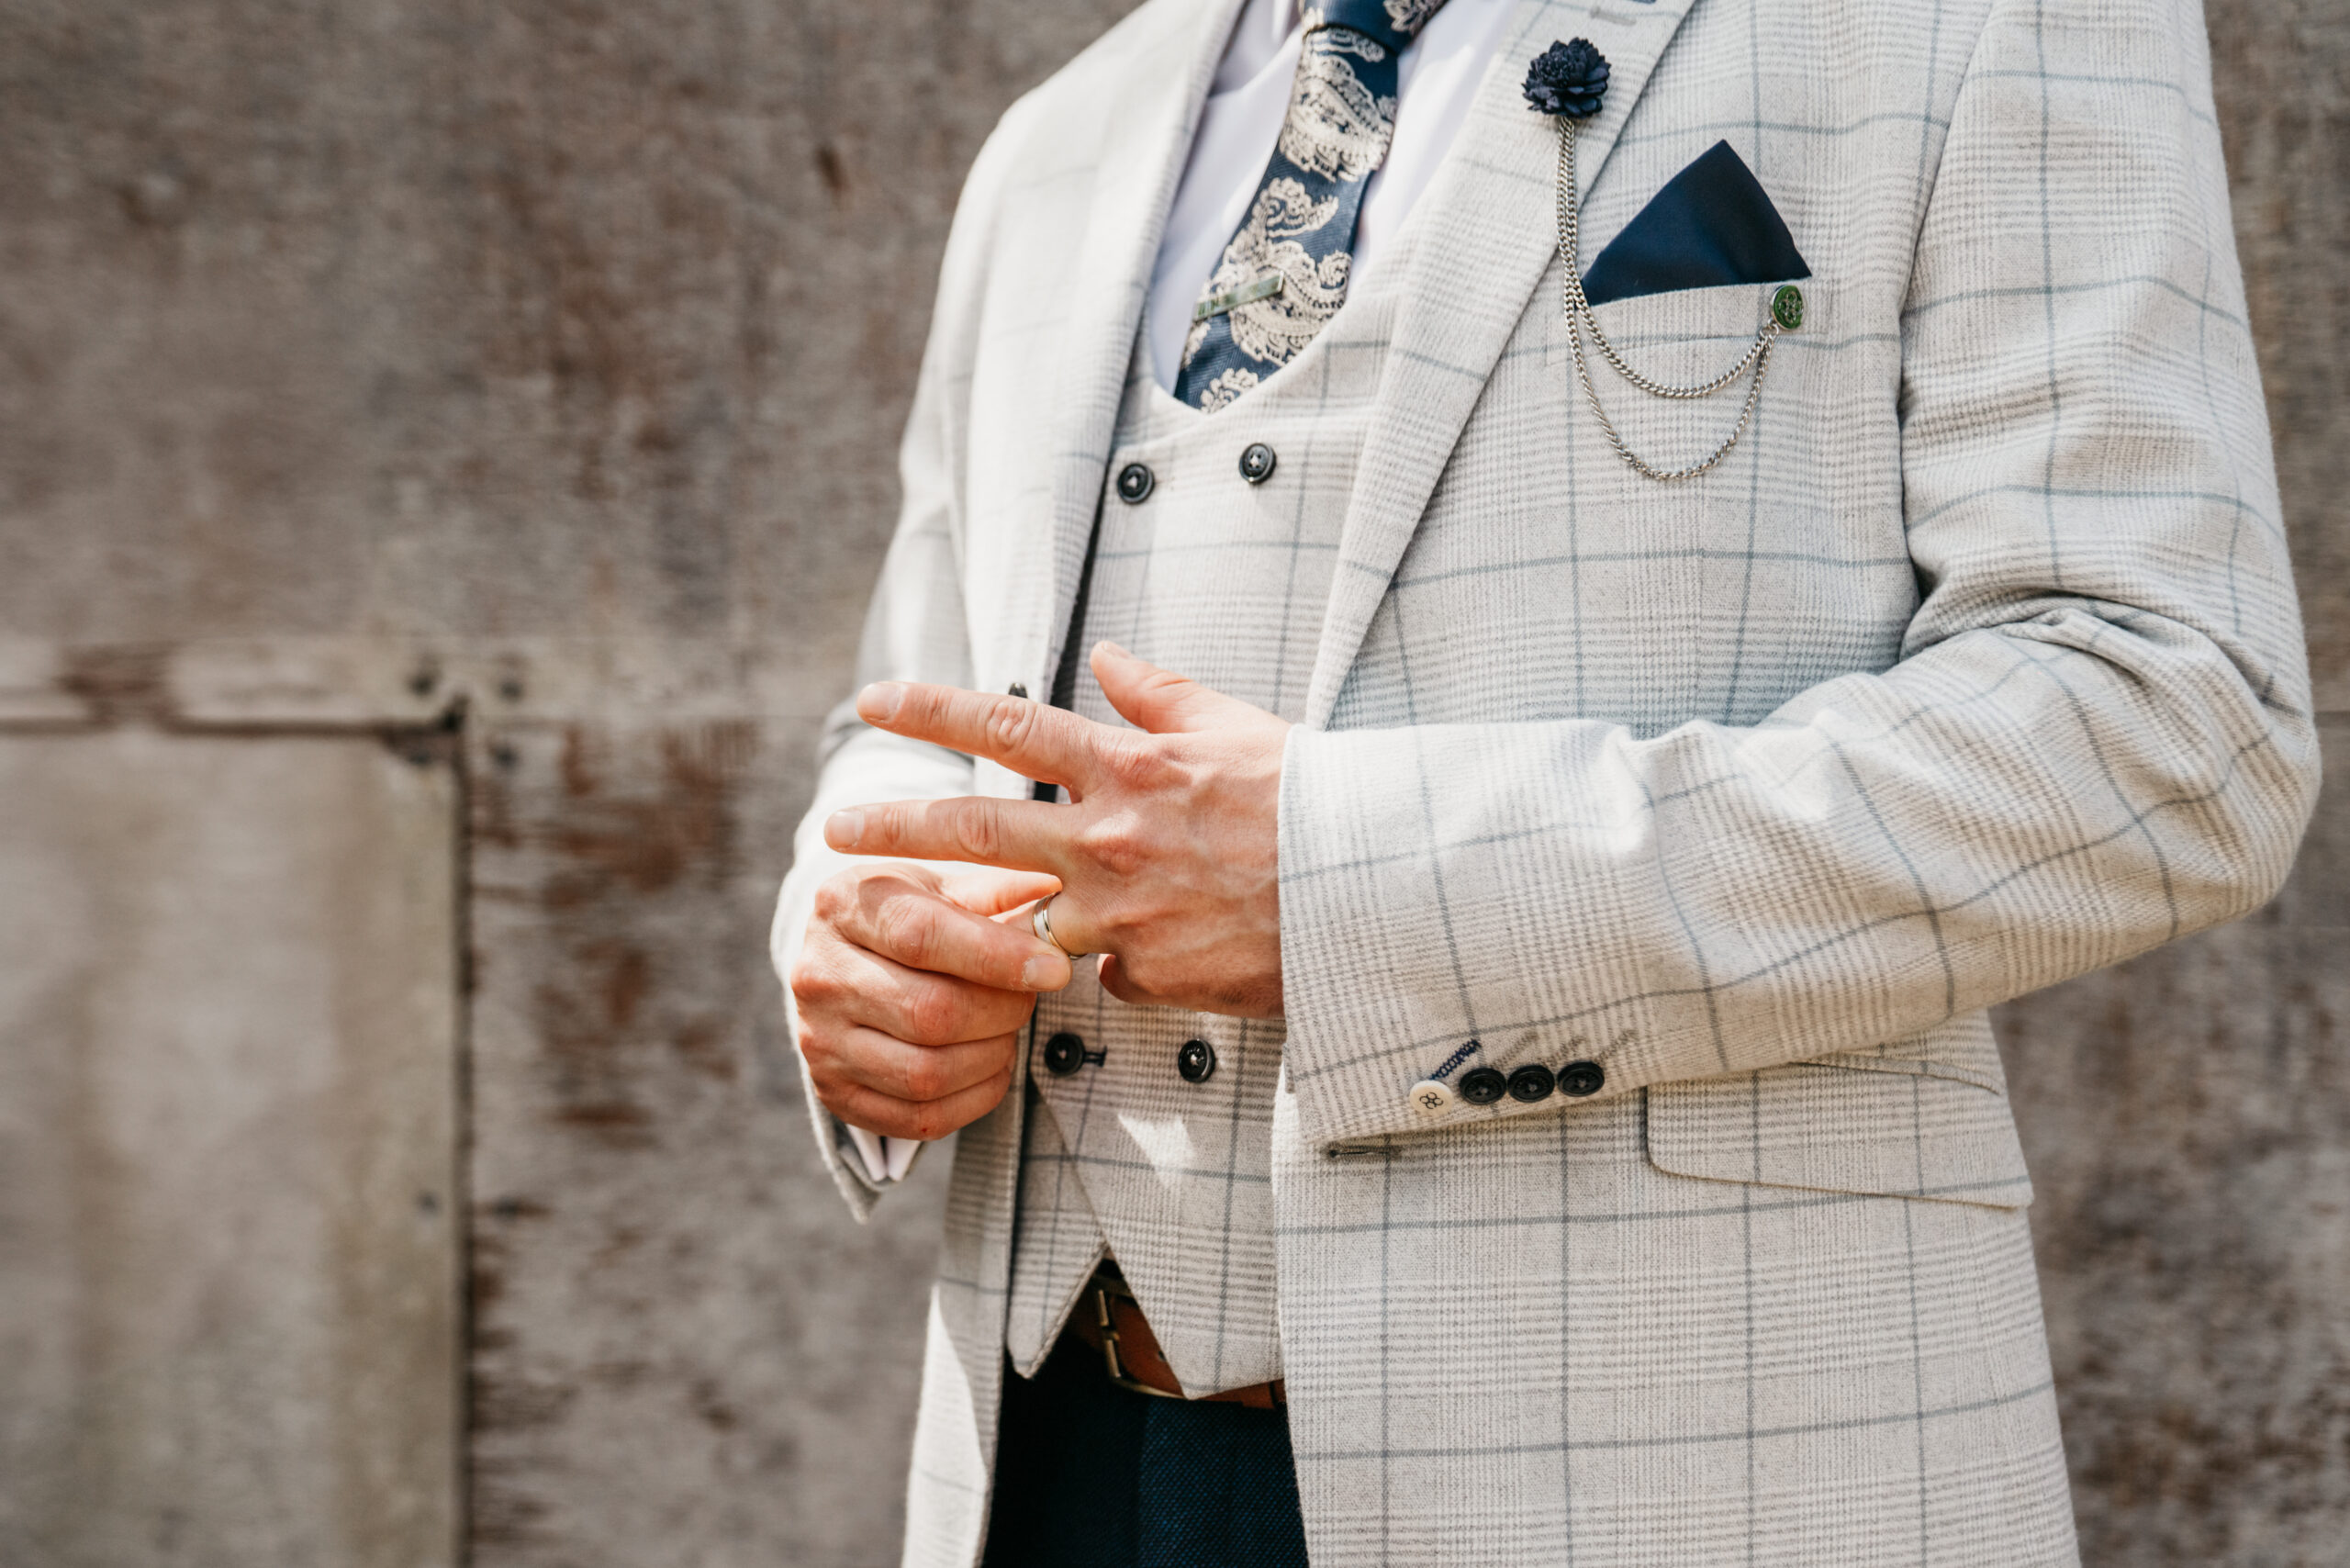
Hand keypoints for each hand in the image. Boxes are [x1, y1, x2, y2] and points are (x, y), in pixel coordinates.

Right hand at [789, 861, 1068, 1139]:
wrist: (846, 964)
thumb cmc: (908, 915)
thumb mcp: (942, 884)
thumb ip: (997, 888)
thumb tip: (1058, 888)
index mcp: (843, 906)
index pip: (922, 936)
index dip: (997, 957)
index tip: (1054, 968)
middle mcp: (818, 975)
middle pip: (928, 1012)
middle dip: (1001, 1012)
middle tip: (1030, 998)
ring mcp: (819, 1041)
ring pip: (925, 1073)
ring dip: (991, 1056)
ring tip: (1008, 1030)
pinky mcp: (834, 1093)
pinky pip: (918, 1119)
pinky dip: (974, 1098)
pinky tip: (990, 1065)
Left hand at [824, 643, 1291, 1016]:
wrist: (1370, 893)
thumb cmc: (1313, 800)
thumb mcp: (1237, 727)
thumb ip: (1161, 694)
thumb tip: (1108, 654)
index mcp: (1126, 767)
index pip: (1007, 728)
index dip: (932, 710)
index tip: (876, 701)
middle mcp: (1107, 839)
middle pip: (974, 834)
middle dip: (893, 831)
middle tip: (833, 836)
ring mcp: (1121, 913)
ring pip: (1029, 925)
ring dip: (1010, 925)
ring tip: (977, 927)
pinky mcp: (1148, 974)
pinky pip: (1107, 974)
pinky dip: (1119, 963)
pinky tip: (1166, 951)